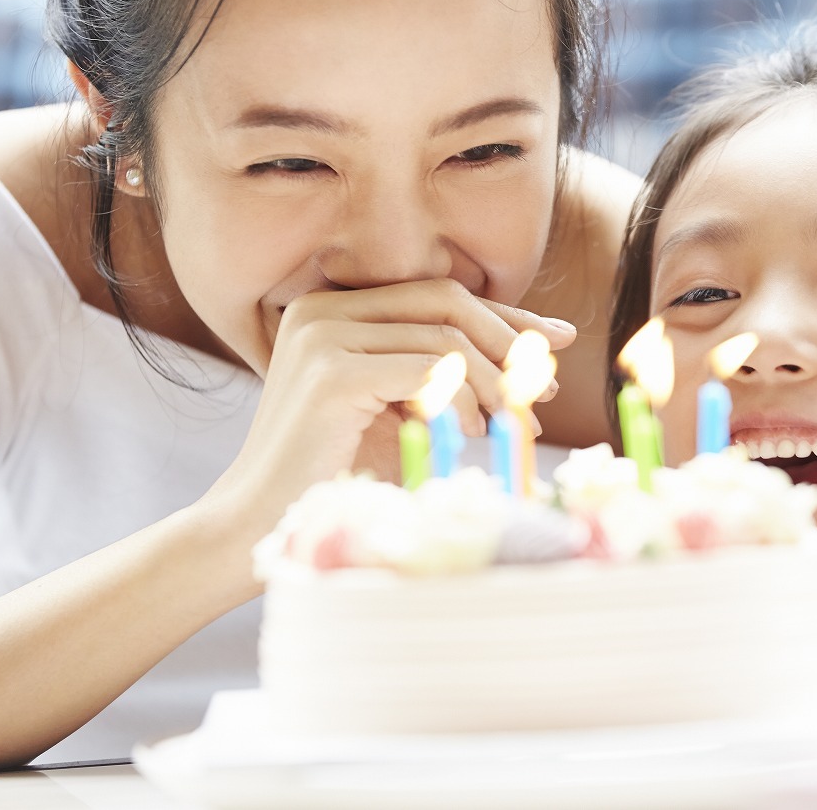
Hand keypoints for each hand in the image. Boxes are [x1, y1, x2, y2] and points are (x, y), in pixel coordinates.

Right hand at [206, 278, 574, 533]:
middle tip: (547, 387)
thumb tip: (531, 358)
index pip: (439, 294)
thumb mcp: (399, 408)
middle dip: (508, 341)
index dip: (504, 314)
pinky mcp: (331, 374)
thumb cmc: (337, 471)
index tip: (556, 339)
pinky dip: (462, 399)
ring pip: (444, 338)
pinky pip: (427, 370)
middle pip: (447, 301)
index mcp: (334, 309)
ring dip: (492, 382)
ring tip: (512, 423)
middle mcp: (322, 309)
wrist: (260, 522)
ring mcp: (322, 336)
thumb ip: (443, 374)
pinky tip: (470, 431)